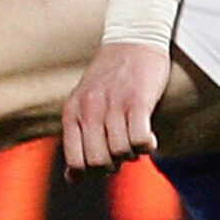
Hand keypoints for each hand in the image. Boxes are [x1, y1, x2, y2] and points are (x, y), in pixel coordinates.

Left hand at [61, 40, 170, 175]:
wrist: (132, 39)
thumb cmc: (109, 78)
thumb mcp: (83, 105)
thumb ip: (77, 140)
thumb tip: (71, 181)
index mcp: (72, 111)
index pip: (76, 161)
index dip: (91, 171)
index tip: (104, 164)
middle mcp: (89, 109)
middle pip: (99, 161)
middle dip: (113, 166)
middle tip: (122, 154)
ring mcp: (113, 105)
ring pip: (121, 152)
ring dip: (132, 155)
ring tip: (135, 141)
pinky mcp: (138, 100)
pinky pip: (141, 139)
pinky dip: (147, 146)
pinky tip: (149, 138)